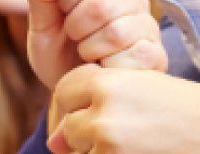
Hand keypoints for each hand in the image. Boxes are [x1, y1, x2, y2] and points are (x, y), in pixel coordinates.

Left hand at [28, 0, 167, 88]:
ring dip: (93, 52)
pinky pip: (133, 58)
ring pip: (116, 34)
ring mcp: (148, 27)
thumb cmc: (60, 57)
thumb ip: (45, 1)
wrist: (75, 97)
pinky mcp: (157, 56)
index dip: (67, 10)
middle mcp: (134, 1)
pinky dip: (110, 70)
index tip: (66, 22)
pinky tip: (107, 70)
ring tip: (92, 57)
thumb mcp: (42, 25)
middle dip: (77, 31)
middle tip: (78, 42)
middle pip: (98, 7)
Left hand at [48, 65, 199, 153]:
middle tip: (144, 143)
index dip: (87, 106)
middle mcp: (102, 120)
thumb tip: (54, 144)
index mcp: (107, 84)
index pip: (65, 96)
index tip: (115, 117)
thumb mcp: (148, 90)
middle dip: (99, 141)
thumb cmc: (198, 115)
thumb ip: (98, 105)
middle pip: (73, 136)